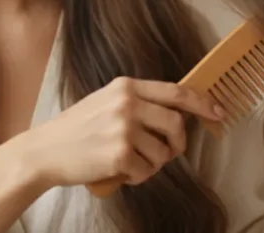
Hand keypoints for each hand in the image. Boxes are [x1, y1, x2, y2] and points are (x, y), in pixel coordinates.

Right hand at [18, 77, 224, 189]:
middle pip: (176, 123)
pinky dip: (138, 177)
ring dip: (154, 164)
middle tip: (170, 152)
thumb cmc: (75, 130)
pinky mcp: (119, 153)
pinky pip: (147, 171)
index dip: (202, 103)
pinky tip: (120, 171)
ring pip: (163, 152)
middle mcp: (127, 103)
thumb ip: (137, 103)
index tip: (218, 112)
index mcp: (125, 86)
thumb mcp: (105, 102)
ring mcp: (123, 128)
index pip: (175, 91)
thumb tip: (176, 114)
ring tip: (133, 162)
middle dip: (179, 143)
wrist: (44, 151)